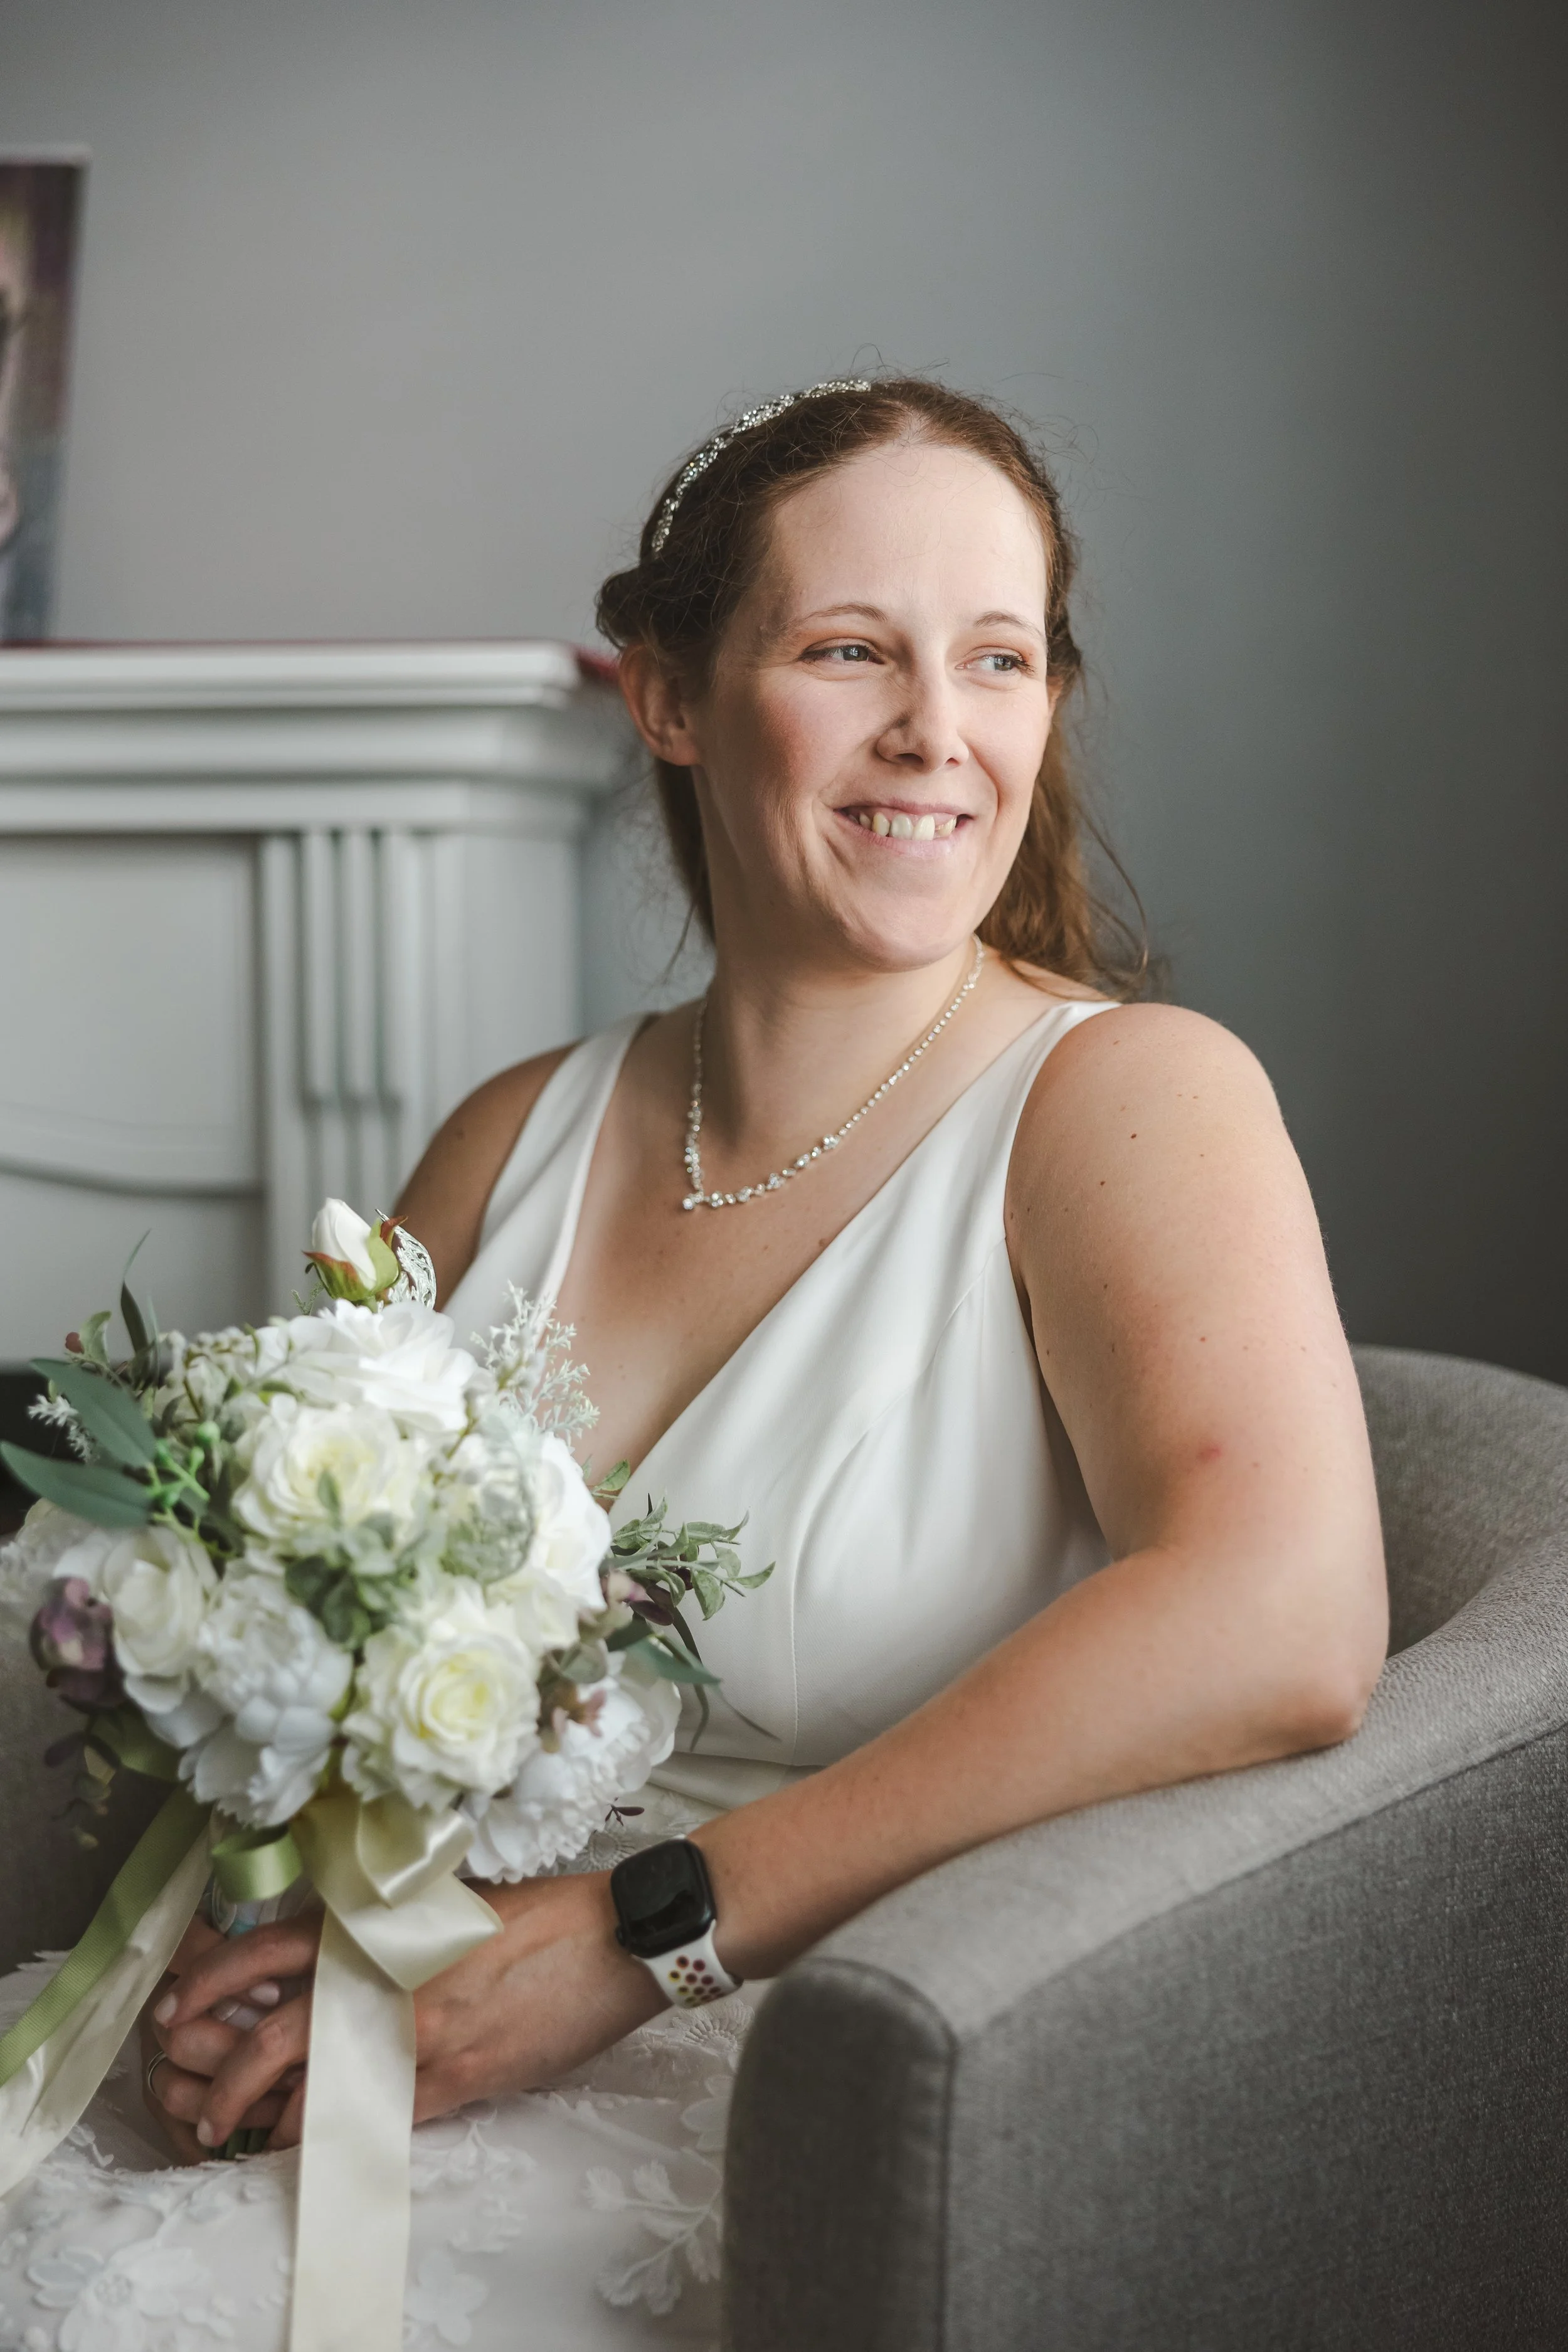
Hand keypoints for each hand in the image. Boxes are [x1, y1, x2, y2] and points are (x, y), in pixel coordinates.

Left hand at [152, 1872, 664, 2151]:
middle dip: (224, 2081)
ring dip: (273, 2122)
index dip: (213, 1982)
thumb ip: (390, 1931)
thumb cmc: (540, 1915)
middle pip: (275, 2036)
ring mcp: (418, 2034)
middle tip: (201, 2109)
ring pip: (316, 2092)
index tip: (180, 2009)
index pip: (269, 1950)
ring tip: (253, 2138)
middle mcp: (386, 1980)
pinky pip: (376, 2121)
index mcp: (382, 1926)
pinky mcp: (456, 2077)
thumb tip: (344, 1958)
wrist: (611, 1936)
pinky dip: (338, 2138)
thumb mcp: (449, 1906)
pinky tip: (323, 2147)